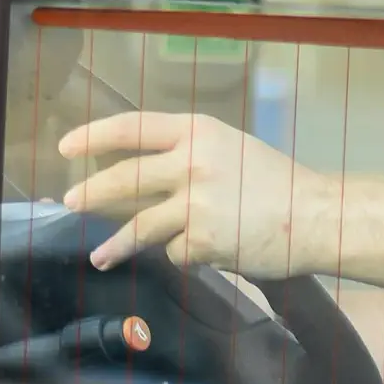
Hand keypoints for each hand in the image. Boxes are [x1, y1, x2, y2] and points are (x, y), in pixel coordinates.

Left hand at [58, 111, 327, 277]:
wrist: (315, 215)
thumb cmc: (276, 182)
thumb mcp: (229, 149)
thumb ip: (187, 156)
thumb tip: (138, 177)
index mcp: (198, 132)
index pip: (132, 127)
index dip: (94, 136)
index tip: (67, 147)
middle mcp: (193, 162)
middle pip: (124, 178)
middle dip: (91, 193)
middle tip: (70, 201)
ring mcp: (196, 202)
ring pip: (139, 226)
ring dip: (116, 245)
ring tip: (101, 256)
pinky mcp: (204, 240)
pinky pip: (175, 251)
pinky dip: (185, 255)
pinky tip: (208, 251)